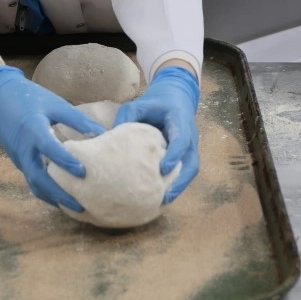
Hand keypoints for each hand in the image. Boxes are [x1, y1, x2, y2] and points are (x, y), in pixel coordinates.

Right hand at [0, 66, 106, 211]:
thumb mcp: (54, 104)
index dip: (65, 161)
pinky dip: (48, 192)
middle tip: (82, 205)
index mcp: (32, 129)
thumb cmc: (30, 98)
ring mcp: (19, 158)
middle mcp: (23, 149)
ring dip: (54, 197)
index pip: (48, 148)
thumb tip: (101, 134)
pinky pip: (33, 181)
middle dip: (59, 194)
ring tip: (76, 208)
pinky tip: (64, 198)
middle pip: (39, 178)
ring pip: (35, 184)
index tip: (83, 172)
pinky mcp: (19, 163)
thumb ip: (77, 119)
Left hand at [114, 66, 199, 203]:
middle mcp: (190, 136)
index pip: (181, 140)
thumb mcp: (139, 104)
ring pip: (190, 170)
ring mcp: (190, 147)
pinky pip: (185, 171)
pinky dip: (176, 184)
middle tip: (165, 196)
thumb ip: (127, 118)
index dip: (174, 155)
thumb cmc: (155, 103)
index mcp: (180, 120)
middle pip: (192, 162)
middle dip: (180, 180)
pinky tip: (162, 196)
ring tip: (163, 202)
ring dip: (179, 186)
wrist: (174, 98)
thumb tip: (108, 139)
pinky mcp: (186, 155)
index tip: (163, 169)